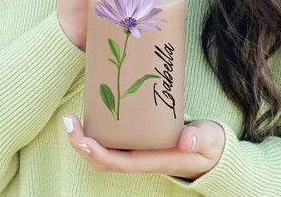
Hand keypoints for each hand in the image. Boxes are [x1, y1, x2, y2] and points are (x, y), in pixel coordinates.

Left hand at [63, 116, 224, 178]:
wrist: (210, 151)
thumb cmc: (208, 146)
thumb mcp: (208, 140)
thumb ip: (199, 139)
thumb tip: (185, 141)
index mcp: (156, 160)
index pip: (121, 163)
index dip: (99, 154)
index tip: (83, 140)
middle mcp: (142, 158)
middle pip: (104, 161)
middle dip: (82, 146)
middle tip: (70, 121)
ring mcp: (139, 151)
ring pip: (104, 153)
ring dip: (85, 140)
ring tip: (73, 120)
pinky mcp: (139, 142)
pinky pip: (113, 142)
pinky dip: (97, 133)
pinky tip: (93, 117)